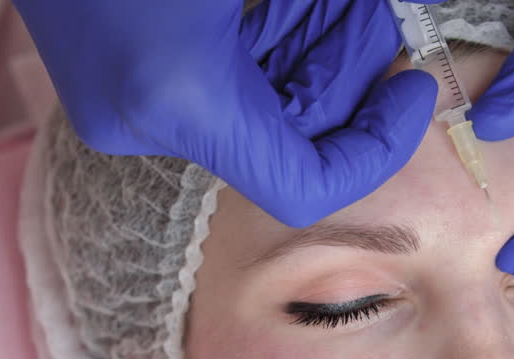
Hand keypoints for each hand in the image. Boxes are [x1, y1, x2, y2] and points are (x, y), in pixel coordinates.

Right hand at [11, 0, 436, 227]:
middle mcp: (141, 122)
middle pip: (277, 141)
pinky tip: (274, 7)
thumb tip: (398, 20)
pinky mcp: (102, 88)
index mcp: (181, 93)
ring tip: (333, 5)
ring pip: (242, 115)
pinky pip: (203, 94)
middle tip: (379, 18)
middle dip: (341, 80)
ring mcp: (114, 111)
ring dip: (301, 60)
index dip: (375, 149)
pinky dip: (254, 55)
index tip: (412, 89)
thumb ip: (330, 6)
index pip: (304, 186)